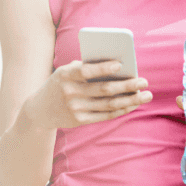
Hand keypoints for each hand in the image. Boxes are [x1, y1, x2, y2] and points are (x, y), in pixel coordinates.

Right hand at [26, 59, 152, 128]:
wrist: (39, 111)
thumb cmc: (59, 84)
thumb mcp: (66, 72)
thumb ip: (86, 67)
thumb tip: (119, 67)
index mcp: (65, 75)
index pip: (86, 70)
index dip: (103, 68)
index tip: (121, 65)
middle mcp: (70, 92)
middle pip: (104, 89)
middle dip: (127, 86)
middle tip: (144, 81)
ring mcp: (75, 108)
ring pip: (109, 104)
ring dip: (130, 100)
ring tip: (146, 95)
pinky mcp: (80, 120)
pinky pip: (106, 115)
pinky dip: (122, 109)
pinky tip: (133, 104)